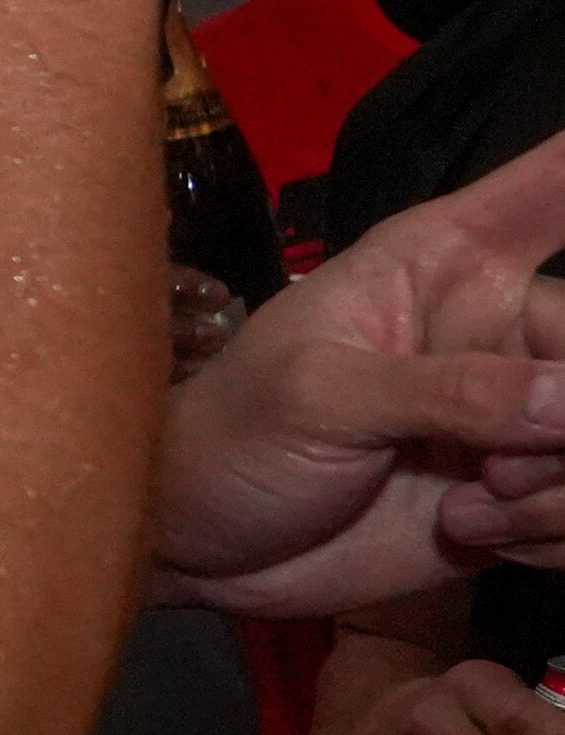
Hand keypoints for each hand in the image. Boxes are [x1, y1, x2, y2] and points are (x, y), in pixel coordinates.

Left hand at [158, 126, 564, 611]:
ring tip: (469, 507)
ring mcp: (522, 416)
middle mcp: (502, 329)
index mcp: (448, 262)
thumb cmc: (234, 435)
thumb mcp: (318, 396)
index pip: (547, 190)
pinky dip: (557, 537)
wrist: (204, 544)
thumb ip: (447, 391)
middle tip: (496, 468)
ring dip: (562, 496)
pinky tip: (476, 535)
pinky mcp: (527, 494)